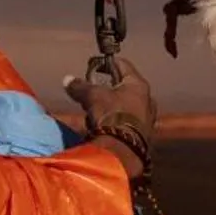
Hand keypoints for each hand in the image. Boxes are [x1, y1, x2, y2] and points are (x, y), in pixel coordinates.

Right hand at [62, 56, 157, 175]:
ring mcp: (148, 118)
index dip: (107, 63)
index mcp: (138, 85)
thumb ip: (80, 87)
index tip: (94, 65)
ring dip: (110, 107)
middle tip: (92, 92)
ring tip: (94, 114)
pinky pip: (127, 122)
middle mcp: (148, 99)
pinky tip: (103, 127)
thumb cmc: (111, 115)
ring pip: (126, 106)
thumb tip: (67, 80)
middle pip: (124, 87)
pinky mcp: (144, 135)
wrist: (123, 150)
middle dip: (106, 89)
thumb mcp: (92, 97)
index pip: (123, 65)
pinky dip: (115, 121)